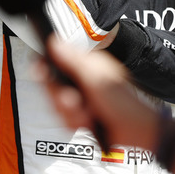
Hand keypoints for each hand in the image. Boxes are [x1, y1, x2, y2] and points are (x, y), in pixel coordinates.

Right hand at [41, 35, 159, 149]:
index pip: (54, 62)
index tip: (40, 72)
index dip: (44, 69)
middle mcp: (80, 80)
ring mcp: (80, 98)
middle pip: (52, 88)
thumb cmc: (121, 102)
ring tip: (87, 116)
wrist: (134, 131)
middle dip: (61, 100)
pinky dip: (75, 123)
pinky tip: (88, 123)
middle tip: (75, 102)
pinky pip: (65, 119)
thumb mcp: (94, 78)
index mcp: (84, 65)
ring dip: (71, 114)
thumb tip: (55, 42)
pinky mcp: (80, 114)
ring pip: (57, 106)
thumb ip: (73, 61)